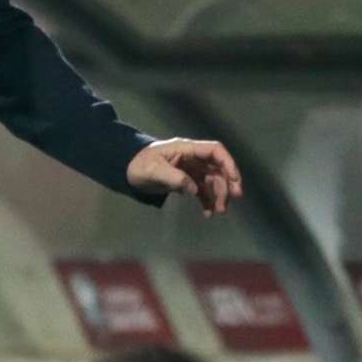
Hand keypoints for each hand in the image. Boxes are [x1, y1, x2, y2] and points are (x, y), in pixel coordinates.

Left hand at [128, 137, 242, 214]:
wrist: (126, 170)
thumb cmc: (138, 165)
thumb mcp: (153, 170)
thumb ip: (174, 178)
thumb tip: (194, 189)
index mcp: (186, 149)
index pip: (215, 151)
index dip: (228, 163)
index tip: (235, 180)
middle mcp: (192, 158)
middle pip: (217, 168)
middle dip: (226, 184)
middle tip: (230, 201)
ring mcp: (191, 170)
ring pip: (212, 181)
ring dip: (218, 196)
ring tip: (218, 211)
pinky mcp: (187, 182)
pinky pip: (202, 191)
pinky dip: (207, 201)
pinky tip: (207, 213)